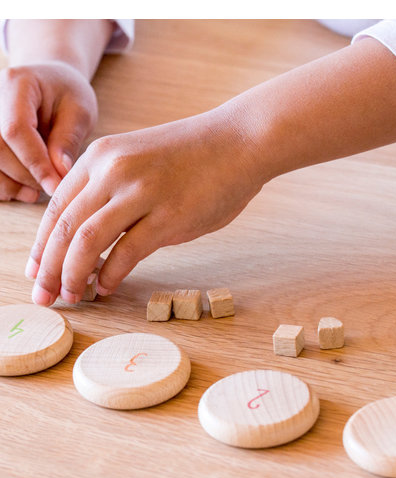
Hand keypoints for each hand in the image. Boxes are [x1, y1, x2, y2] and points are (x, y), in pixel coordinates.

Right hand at [0, 61, 96, 201]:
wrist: (49, 85)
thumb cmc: (67, 96)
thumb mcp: (80, 112)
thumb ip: (68, 140)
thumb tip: (59, 172)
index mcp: (17, 84)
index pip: (16, 129)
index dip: (35, 163)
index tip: (56, 185)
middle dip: (26, 175)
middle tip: (52, 186)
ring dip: (11, 184)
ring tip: (37, 191)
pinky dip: (3, 185)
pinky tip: (24, 189)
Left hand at [27, 110, 262, 304]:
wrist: (238, 142)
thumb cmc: (192, 157)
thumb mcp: (137, 161)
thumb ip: (110, 192)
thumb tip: (90, 239)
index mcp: (101, 157)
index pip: (56, 208)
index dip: (42, 246)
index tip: (36, 271)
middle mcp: (113, 171)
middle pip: (65, 228)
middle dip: (48, 268)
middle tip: (44, 295)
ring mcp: (141, 193)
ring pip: (88, 240)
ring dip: (73, 275)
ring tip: (72, 297)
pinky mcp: (168, 216)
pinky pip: (127, 252)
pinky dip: (110, 274)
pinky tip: (106, 288)